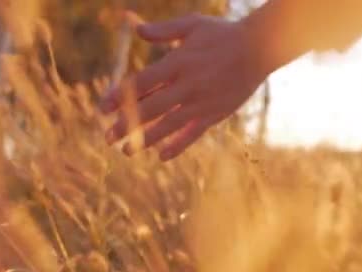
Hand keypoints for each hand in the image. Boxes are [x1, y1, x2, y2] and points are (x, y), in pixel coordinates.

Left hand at [100, 13, 268, 160]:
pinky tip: (162, 156)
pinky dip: (178, 146)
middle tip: (107, 137)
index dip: (119, 96)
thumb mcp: (192, 25)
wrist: (259, 48)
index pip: (141, 83)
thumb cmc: (223, 34)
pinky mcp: (215, 114)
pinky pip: (193, 134)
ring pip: (168, 125)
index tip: (102, 109)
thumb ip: (163, 30)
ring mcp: (201, 102)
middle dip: (126, 124)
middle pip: (150, 108)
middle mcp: (187, 85)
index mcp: (177, 62)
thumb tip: (135, 29)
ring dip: (145, 139)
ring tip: (127, 151)